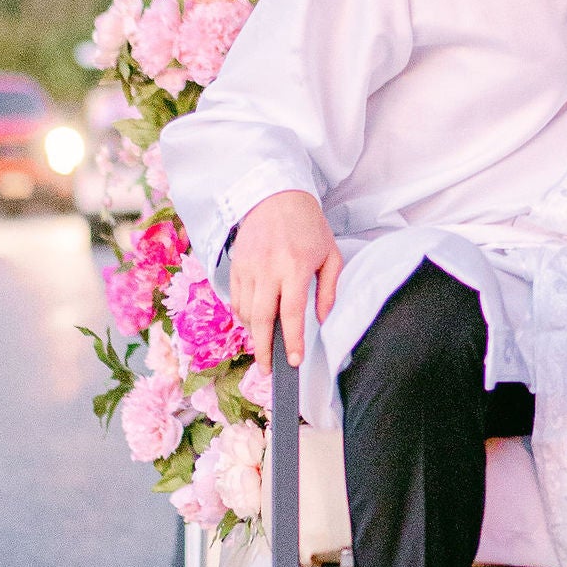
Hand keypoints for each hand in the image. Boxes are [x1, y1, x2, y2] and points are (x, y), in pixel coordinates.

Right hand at [229, 189, 341, 369]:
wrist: (275, 197)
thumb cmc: (309, 226)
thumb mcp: (330, 255)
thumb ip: (328, 290)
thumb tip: (321, 319)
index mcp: (295, 267)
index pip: (291, 313)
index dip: (291, 341)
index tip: (293, 361)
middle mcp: (268, 269)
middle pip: (261, 319)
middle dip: (264, 349)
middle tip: (268, 370)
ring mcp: (248, 268)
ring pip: (244, 312)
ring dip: (253, 333)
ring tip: (264, 344)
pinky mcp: (235, 266)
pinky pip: (235, 300)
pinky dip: (243, 316)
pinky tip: (254, 322)